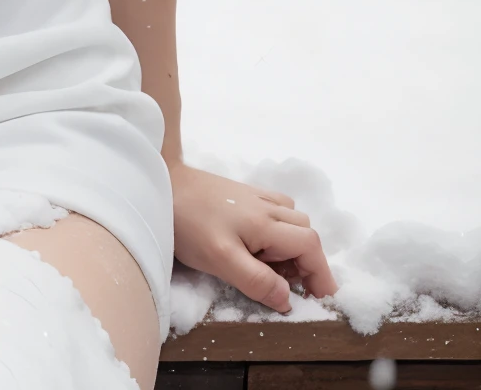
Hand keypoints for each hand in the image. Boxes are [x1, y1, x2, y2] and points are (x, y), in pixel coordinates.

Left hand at [168, 161, 335, 311]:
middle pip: (305, 233)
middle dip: (306, 262)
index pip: (311, 246)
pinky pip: (275, 211)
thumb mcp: (222, 260)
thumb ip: (257, 281)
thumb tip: (288, 300)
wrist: (159, 181)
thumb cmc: (189, 223)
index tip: (319, 298)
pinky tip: (255, 243)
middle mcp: (267, 206)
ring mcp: (254, 196)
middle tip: (285, 285)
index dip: (321, 274)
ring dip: (292, 246)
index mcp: (266, 222)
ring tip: (268, 266)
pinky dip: (278, 231)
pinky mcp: (241, 193)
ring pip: (292, 221)